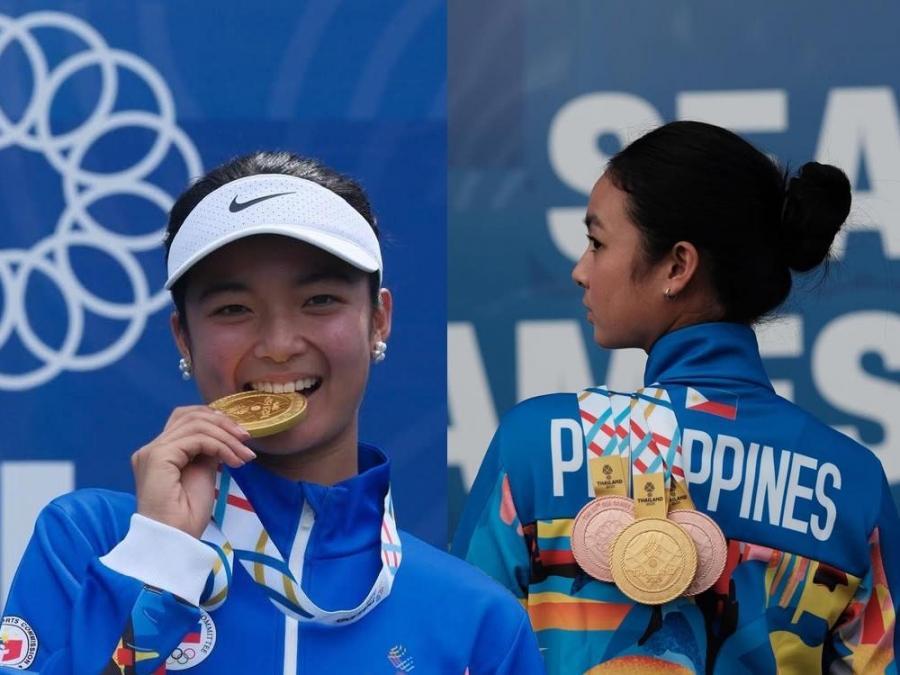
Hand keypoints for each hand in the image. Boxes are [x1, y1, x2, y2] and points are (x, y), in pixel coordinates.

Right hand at [133, 406, 255, 537]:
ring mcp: (152, 451)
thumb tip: (223, 435)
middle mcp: (152, 448)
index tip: (239, 435)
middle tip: (246, 439)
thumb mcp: (203, 474)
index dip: (214, 419)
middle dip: (224, 423)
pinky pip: (197, 439)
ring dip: (227, 437)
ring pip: (196, 424)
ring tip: (244, 455)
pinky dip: (221, 446)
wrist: (174, 541)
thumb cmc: (187, 516)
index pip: (185, 419)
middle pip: (190, 415)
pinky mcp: (158, 457)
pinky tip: (234, 462)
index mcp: (160, 453)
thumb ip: (207, 452)